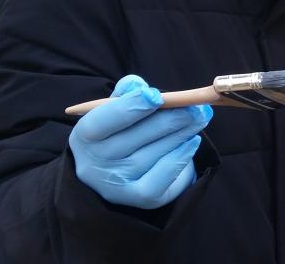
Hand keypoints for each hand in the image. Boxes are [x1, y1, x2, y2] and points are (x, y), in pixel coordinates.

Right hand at [68, 74, 211, 208]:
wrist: (113, 170)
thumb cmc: (117, 130)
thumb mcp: (114, 109)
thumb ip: (125, 93)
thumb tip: (137, 85)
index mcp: (84, 136)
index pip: (102, 121)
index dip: (130, 107)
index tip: (157, 95)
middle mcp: (94, 164)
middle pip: (133, 138)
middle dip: (168, 119)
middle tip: (194, 106)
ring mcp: (114, 185)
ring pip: (151, 156)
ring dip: (180, 134)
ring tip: (199, 118)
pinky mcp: (136, 198)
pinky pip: (160, 180)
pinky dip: (178, 159)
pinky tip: (192, 143)